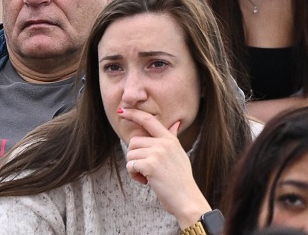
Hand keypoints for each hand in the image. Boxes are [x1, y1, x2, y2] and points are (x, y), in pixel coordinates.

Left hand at [119, 108, 211, 227]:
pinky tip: (146, 181)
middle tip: (144, 169)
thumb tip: (176, 124)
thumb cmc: (181, 179)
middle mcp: (164, 142)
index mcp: (170, 138)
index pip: (149, 120)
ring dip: (134, 167)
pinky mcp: (150, 165)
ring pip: (130, 154)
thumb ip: (173, 138)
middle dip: (134, 156)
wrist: (186, 197)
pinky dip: (134, 175)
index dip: (133, 114)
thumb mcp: (179, 154)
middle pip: (134, 141)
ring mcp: (157, 152)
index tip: (121, 110)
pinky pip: (131, 165)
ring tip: (147, 176)